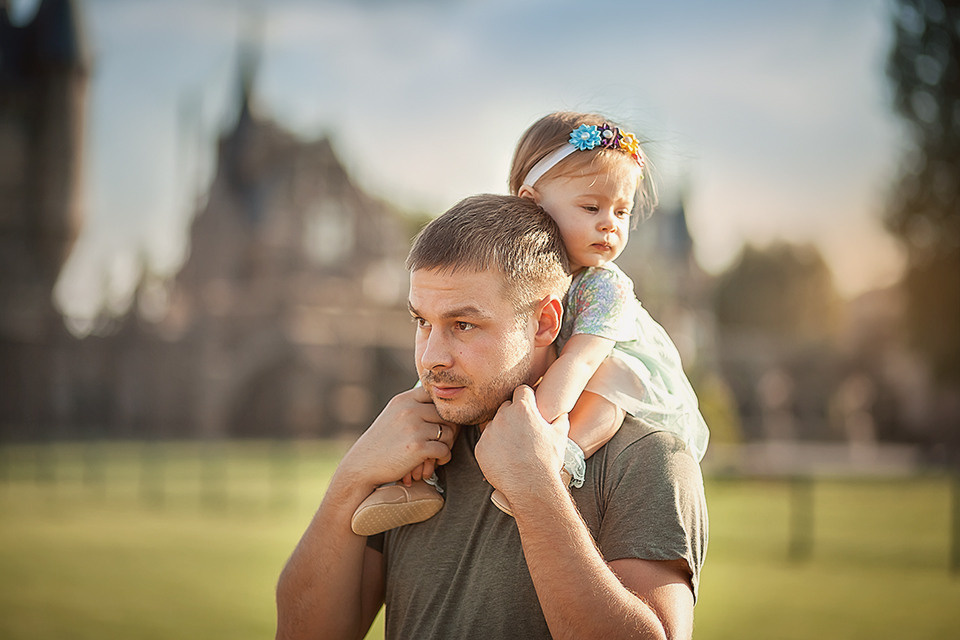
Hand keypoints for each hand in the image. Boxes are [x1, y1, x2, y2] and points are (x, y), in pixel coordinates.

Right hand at [338, 386, 456, 490]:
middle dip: (449, 430)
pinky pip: (444, 449)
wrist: (363, 465)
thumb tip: (443, 403)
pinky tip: (437, 461)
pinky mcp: (418, 447)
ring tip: (439, 453)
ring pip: (448, 433)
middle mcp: (410, 410)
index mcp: (404, 400)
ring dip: (448, 445)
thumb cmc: (381, 442)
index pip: (436, 395)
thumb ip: (414, 407)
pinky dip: (444, 457)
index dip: (444, 410)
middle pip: (446, 415)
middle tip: (445, 442)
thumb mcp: (394, 415)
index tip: (442, 423)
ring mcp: (414, 428)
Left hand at [475, 385, 567, 499]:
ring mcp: (490, 432)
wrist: (531, 486)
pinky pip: (486, 442)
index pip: (521, 391)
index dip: (526, 399)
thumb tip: (560, 412)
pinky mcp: (480, 447)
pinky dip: (493, 448)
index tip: (529, 409)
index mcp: (523, 408)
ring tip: (514, 449)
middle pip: (506, 407)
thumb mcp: (560, 436)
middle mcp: (503, 416)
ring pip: (495, 425)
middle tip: (522, 433)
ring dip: (502, 432)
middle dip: (513, 416)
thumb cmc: (547, 460)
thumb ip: (559, 418)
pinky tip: (505, 458)